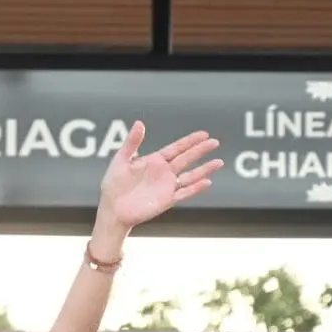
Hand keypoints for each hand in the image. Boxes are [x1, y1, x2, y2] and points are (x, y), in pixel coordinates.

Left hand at [97, 121, 223, 228]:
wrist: (113, 208)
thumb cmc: (114, 184)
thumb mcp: (121, 159)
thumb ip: (132, 142)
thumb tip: (140, 123)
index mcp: (155, 160)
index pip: (177, 148)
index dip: (190, 141)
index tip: (204, 134)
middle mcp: (164, 172)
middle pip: (187, 159)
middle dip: (201, 150)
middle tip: (215, 142)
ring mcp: (167, 186)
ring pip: (190, 176)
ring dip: (204, 169)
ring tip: (219, 162)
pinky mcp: (167, 200)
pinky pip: (184, 193)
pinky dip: (195, 188)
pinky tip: (206, 182)